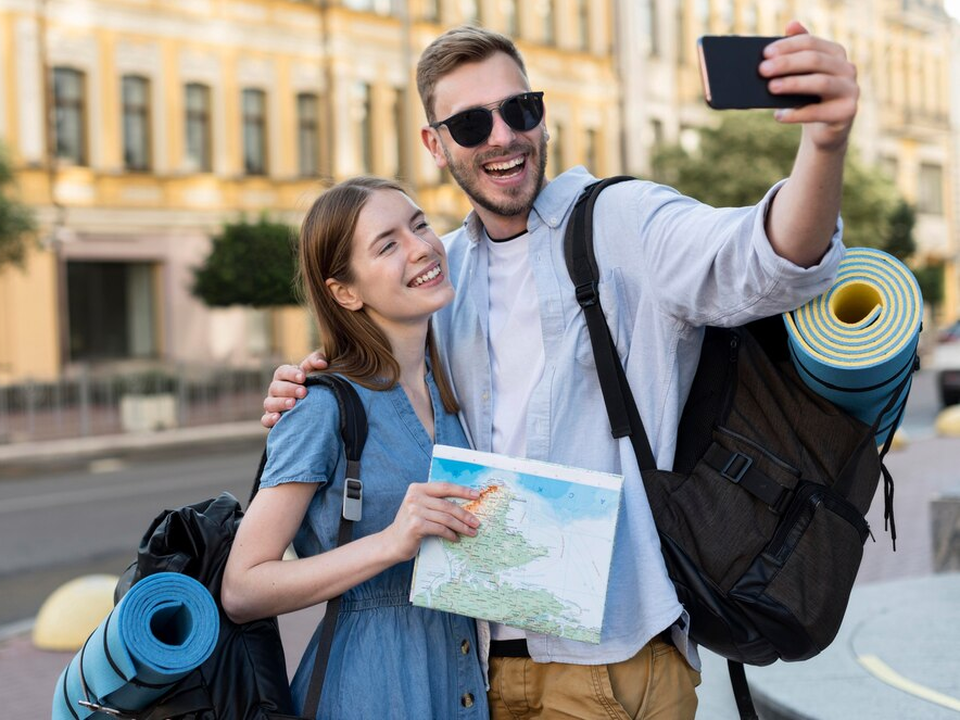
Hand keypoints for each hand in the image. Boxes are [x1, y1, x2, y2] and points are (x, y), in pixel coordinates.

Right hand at [260, 351, 328, 427]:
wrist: (314, 405)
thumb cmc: (312, 383)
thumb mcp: (315, 369)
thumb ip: (317, 360)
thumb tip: (322, 364)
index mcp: (283, 376)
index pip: (282, 371)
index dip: (291, 374)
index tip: (303, 377)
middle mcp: (275, 390)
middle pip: (276, 387)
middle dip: (289, 389)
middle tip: (303, 392)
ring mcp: (272, 404)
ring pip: (269, 403)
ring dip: (280, 403)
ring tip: (293, 404)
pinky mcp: (271, 418)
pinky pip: (265, 419)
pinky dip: (270, 419)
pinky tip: (278, 418)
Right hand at [382, 482, 481, 561]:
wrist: (392, 542)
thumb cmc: (411, 525)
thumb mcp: (420, 508)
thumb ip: (436, 502)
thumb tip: (465, 504)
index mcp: (417, 488)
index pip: (444, 487)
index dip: (462, 490)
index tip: (476, 495)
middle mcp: (414, 497)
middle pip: (447, 505)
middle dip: (465, 514)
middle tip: (476, 522)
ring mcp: (414, 511)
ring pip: (446, 518)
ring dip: (461, 526)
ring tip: (471, 532)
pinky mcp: (416, 525)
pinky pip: (440, 529)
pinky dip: (450, 534)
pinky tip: (456, 538)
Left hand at [761, 21, 858, 150]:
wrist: (823, 130)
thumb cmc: (809, 97)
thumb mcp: (803, 74)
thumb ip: (798, 51)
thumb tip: (791, 24)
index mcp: (835, 53)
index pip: (810, 43)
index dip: (788, 46)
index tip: (765, 54)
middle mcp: (847, 68)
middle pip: (815, 60)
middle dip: (787, 63)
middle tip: (762, 70)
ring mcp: (850, 90)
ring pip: (821, 83)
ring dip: (793, 84)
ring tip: (771, 88)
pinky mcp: (846, 112)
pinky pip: (819, 112)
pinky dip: (797, 114)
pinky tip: (779, 115)